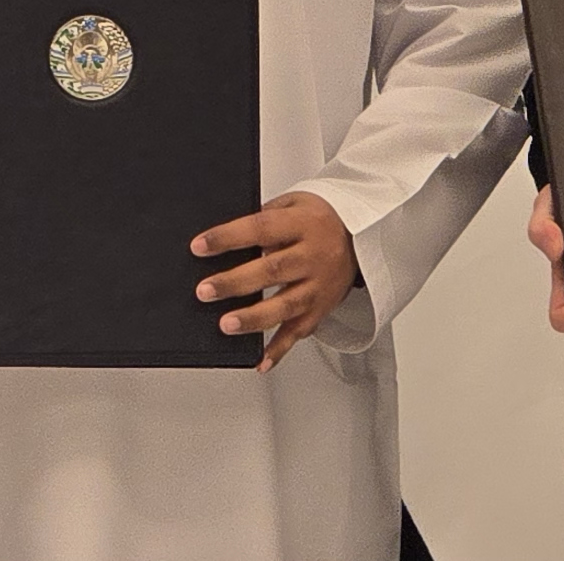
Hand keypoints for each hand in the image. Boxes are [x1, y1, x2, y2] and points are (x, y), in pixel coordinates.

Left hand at [192, 191, 357, 371]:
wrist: (363, 237)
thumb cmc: (319, 219)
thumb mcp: (293, 204)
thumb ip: (263, 218)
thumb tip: (224, 238)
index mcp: (303, 224)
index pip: (261, 228)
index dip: (229, 237)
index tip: (200, 246)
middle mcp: (313, 256)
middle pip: (272, 271)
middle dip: (236, 282)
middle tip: (205, 291)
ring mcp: (319, 286)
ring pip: (285, 306)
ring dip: (254, 318)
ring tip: (227, 324)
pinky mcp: (321, 309)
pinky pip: (299, 332)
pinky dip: (279, 349)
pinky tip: (260, 360)